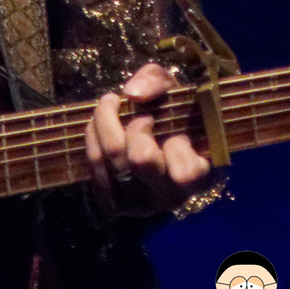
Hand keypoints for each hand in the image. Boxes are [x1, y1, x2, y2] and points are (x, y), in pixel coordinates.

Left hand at [83, 62, 212, 214]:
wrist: (156, 139)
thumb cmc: (171, 114)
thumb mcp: (170, 88)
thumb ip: (156, 81)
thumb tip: (133, 94)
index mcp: (197, 176)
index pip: (183, 172)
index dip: (172, 141)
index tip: (163, 121)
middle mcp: (170, 198)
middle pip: (141, 160)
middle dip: (134, 126)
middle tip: (138, 115)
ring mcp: (141, 206)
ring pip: (110, 163)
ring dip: (103, 124)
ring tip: (109, 106)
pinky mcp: (116, 206)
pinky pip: (94, 172)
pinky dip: (92, 142)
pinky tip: (98, 127)